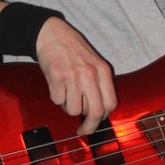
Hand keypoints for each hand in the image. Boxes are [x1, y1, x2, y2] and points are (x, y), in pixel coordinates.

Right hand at [35, 16, 116, 135]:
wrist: (53, 34)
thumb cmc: (73, 50)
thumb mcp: (94, 63)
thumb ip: (99, 84)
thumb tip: (98, 113)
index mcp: (103, 70)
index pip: (110, 104)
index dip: (103, 118)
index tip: (95, 122)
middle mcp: (91, 74)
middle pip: (95, 112)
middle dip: (89, 126)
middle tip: (83, 130)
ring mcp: (74, 76)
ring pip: (74, 110)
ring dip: (68, 107)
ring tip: (66, 93)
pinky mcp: (57, 78)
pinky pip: (58, 101)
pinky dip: (56, 98)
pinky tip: (57, 85)